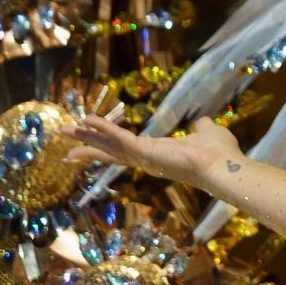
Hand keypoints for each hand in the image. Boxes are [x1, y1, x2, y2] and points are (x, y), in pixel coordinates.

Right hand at [66, 113, 241, 187]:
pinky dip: (104, 128)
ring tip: (64, 129)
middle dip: (85, 144)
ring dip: (86, 136)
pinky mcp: (144, 151)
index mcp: (156, 154)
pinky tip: (88, 119)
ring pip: (108, 145)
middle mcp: (145, 158)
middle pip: (108, 151)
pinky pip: (119, 138)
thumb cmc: (218, 153)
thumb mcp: (207, 133)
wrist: (222, 165)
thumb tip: (202, 122)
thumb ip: (201, 128)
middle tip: (63, 134)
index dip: (106, 144)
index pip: (125, 149)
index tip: (89, 140)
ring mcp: (142, 157)